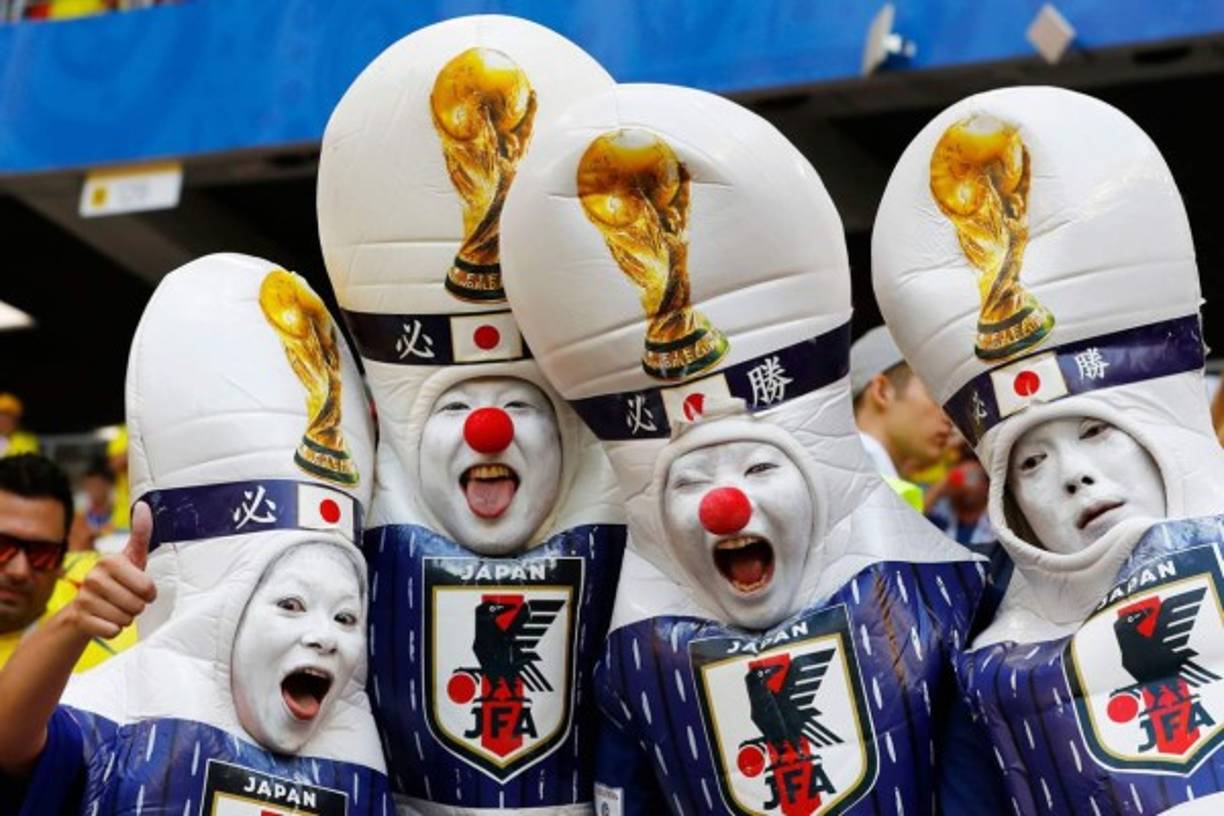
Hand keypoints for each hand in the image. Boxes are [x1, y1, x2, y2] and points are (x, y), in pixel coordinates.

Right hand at [70, 503, 155, 638]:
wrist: (85, 609)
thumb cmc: (118, 581)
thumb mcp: (132, 558)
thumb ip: (141, 534)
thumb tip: (144, 504)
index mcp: (110, 560)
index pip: (147, 587)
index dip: (149, 593)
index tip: (143, 589)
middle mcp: (93, 576)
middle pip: (138, 605)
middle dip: (138, 607)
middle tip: (127, 600)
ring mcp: (84, 597)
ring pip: (126, 619)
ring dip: (126, 618)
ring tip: (115, 608)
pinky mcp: (79, 617)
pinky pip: (112, 631)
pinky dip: (114, 629)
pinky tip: (105, 619)